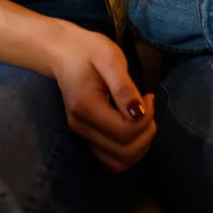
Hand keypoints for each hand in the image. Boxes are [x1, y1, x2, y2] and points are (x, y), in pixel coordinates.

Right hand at [46, 21, 155, 172]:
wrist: (63, 52)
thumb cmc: (88, 50)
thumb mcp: (110, 58)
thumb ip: (124, 87)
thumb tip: (139, 112)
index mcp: (86, 107)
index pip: (125, 132)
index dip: (146, 119)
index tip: (149, 96)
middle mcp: (81, 127)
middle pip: (124, 153)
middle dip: (146, 134)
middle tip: (148, 108)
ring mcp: (82, 135)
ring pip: (118, 163)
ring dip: (140, 146)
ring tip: (143, 118)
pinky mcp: (87, 137)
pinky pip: (112, 158)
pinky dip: (130, 149)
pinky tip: (134, 125)